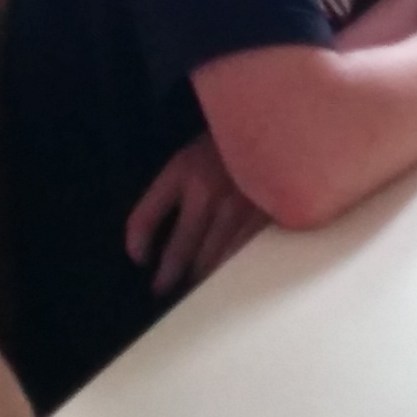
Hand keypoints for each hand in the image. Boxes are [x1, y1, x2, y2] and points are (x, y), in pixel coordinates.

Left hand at [122, 133, 274, 296]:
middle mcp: (205, 192)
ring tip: (192, 289)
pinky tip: (225, 278)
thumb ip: (171, 191)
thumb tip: (149, 236)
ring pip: (211, 259)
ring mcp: (236, 207)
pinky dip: (229, 270)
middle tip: (162, 288)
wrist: (277, 126)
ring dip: (199, 277)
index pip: (146, 217)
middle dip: (169, 274)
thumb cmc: (227, 144)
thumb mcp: (190, 157)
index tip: (140, 259)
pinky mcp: (263, 218)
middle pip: (180, 249)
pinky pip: (240, 255)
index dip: (138, 243)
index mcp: (182, 171)